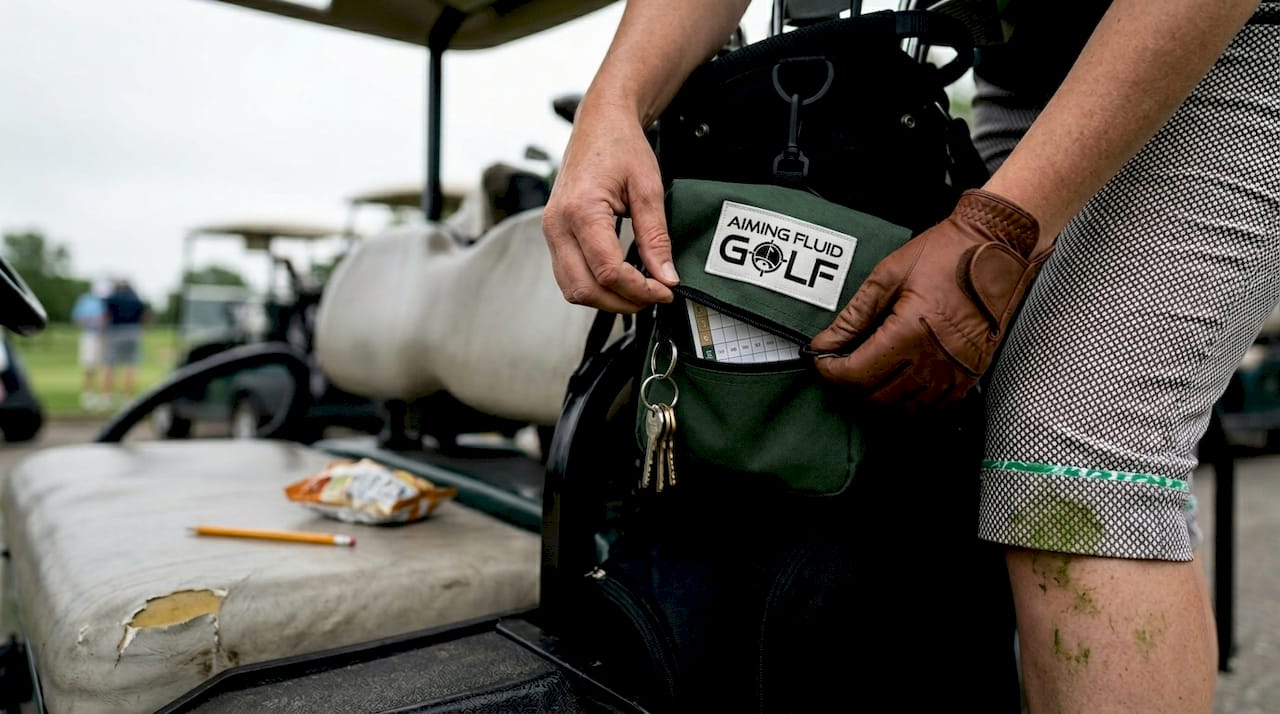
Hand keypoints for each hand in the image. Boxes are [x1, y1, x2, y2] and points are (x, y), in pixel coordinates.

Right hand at [542, 101, 678, 313]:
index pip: (608, 271)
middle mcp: (557, 224)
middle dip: (622, 302)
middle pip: (584, 288)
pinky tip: (619, 281)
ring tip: (638, 292)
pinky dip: (594, 286)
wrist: (599, 123)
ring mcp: (551, 231)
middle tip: (654, 296)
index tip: (664, 290)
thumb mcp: (648, 189)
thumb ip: (656, 237)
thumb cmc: (620, 146)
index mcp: (580, 210)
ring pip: (572, 289)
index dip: (639, 289)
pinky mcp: (554, 234)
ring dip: (606, 299)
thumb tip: (665, 277)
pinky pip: (568, 275)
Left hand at [808, 189, 1049, 410]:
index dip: (831, 372)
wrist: (996, 249)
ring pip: (903, 408)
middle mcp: (935, 360)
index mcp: (910, 333)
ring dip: (878, 396)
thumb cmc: (947, 255)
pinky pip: (932, 407)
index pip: (858, 374)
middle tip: (841, 365)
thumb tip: (826, 342)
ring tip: (867, 372)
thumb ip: (853, 316)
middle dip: (850, 385)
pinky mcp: (970, 376)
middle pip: (877, 397)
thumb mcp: (888, 277)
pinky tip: (898, 381)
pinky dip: (909, 401)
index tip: (822, 361)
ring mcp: (956, 372)